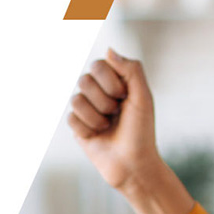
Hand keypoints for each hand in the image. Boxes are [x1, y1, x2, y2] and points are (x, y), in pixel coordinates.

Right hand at [68, 48, 160, 191]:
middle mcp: (101, 92)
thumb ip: (131, 70)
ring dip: (96, 116)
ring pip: (76, 99)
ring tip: (109, 126)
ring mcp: (88, 108)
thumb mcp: (143, 97)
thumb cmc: (142, 131)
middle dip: (103, 100)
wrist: (133, 164)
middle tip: (117, 113)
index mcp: (118, 82)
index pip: (99, 65)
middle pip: (84, 80)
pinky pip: (71, 118)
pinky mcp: (78, 125)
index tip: (124, 96)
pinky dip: (88, 128)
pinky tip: (98, 136)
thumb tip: (109, 49)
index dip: (110, 81)